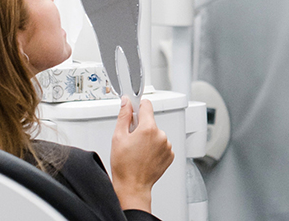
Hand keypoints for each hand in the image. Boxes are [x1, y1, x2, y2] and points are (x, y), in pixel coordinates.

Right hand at [110, 97, 173, 211]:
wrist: (133, 185)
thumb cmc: (124, 165)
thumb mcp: (118, 137)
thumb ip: (124, 116)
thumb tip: (126, 102)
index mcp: (148, 128)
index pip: (146, 105)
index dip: (137, 106)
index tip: (133, 108)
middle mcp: (161, 135)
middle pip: (150, 122)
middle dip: (141, 127)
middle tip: (131, 140)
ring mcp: (167, 146)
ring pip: (156, 134)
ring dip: (149, 138)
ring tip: (138, 151)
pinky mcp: (170, 155)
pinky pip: (162, 145)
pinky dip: (155, 148)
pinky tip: (145, 156)